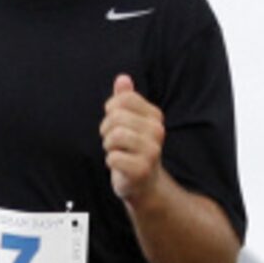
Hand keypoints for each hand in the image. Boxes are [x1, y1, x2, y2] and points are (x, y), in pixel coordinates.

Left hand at [100, 74, 164, 201]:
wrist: (144, 184)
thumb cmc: (133, 149)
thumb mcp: (130, 122)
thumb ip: (126, 99)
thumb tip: (122, 78)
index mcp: (155, 116)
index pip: (123, 99)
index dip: (111, 110)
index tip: (115, 123)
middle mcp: (157, 131)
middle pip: (116, 117)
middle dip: (106, 130)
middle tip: (113, 142)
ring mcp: (152, 151)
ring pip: (114, 136)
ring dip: (108, 146)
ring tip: (116, 152)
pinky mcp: (142, 169)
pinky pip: (113, 158)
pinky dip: (111, 161)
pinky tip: (119, 165)